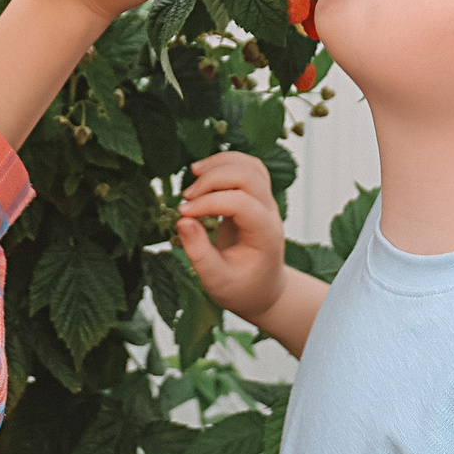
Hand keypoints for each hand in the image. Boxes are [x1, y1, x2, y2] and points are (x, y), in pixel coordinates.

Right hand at [176, 150, 328, 355]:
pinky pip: (246, 167)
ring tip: (193, 174)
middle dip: (213, 179)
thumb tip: (182, 220)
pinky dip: (224, 163)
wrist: (262, 290)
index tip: (182, 214)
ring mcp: (266, 202)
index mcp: (265, 234)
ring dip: (219, 164)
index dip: (209, 203)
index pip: (241, 203)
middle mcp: (270, 213)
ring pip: (250, 165)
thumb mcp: (216, 280)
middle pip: (249, 175)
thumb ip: (199, 253)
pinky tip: (203, 173)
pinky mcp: (256, 196)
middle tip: (186, 198)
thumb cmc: (240, 288)